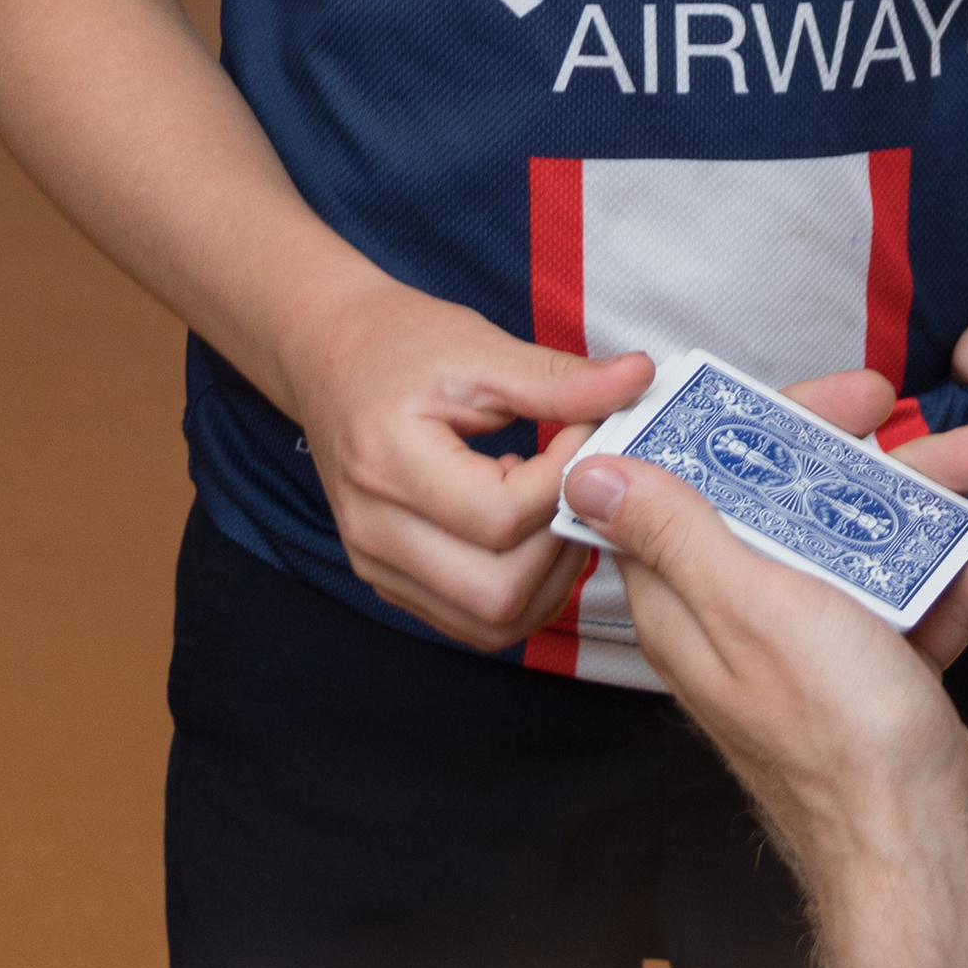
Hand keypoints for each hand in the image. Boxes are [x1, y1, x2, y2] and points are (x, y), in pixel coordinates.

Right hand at [279, 260, 651, 649]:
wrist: (329, 356)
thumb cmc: (399, 343)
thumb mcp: (480, 347)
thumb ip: (559, 379)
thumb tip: (638, 380)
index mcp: (389, 465)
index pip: (502, 516)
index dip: (565, 480)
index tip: (589, 432)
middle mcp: (374, 532)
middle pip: (496, 594)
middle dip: (561, 545)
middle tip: (583, 484)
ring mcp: (377, 566)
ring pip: (488, 623)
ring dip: (546, 578)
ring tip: (557, 507)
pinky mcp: (388, 581)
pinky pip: (469, 620)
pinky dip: (516, 588)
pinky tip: (524, 528)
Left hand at [559, 382, 967, 967]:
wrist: (930, 865)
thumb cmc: (838, 742)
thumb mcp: (754, 608)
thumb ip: (678, 532)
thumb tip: (587, 473)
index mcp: (696, 608)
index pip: (698, 487)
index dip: (748, 427)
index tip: (814, 390)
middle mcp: (751, 625)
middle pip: (793, 506)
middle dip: (861, 450)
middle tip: (910, 405)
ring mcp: (824, 654)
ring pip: (871, 546)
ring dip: (936, 499)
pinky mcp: (889, 682)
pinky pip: (931, 602)